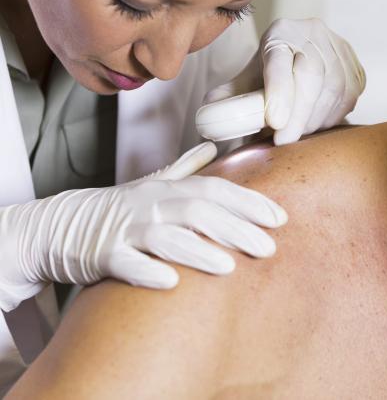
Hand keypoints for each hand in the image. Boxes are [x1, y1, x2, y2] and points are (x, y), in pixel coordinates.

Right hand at [0, 142, 286, 311]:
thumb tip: (214, 147)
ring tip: (229, 266)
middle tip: (269, 248)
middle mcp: (151, 204)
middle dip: (236, 228)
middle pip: (198, 211)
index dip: (248, 202)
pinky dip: (147, 271)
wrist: (62, 223)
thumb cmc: (119, 206)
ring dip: (198, 251)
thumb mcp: (154, 183)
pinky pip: (125, 263)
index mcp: (168, 188)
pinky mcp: (103, 255)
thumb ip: (186, 168)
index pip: (215, 190)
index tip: (280, 217)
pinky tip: (171, 283)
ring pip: (165, 236)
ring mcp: (126, 229)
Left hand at [204, 18, 365, 144]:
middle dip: (298, 114)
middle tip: (283, 142)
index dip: (278, 91)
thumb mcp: (245, 81)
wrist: (300, 58)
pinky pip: (348, 98)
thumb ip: (229, 97)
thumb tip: (210, 118)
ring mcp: (339, 48)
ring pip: (333, 89)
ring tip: (295, 135)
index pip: (279, 59)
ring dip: (313, 120)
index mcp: (280, 32)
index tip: (274, 122)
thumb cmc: (268, 74)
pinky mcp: (356, 68)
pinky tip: (314, 125)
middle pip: (311, 75)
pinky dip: (330, 118)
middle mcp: (313, 33)